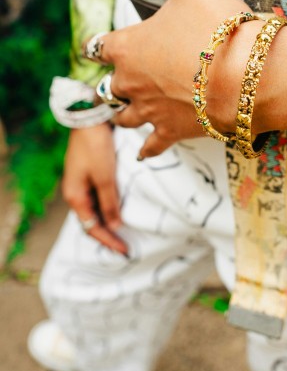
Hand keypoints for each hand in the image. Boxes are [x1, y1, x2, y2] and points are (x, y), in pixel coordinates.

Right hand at [62, 124, 128, 255]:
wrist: (89, 118)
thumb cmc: (96, 147)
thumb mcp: (105, 177)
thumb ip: (110, 203)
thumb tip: (115, 226)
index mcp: (75, 196)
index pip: (92, 228)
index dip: (109, 242)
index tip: (126, 252)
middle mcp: (75, 193)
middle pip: (92, 222)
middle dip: (108, 236)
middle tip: (127, 248)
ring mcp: (81, 183)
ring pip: (95, 211)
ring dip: (109, 223)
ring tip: (125, 234)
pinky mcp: (89, 174)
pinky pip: (98, 198)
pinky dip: (108, 208)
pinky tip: (119, 210)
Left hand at [98, 0, 286, 157]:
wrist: (248, 73)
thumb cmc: (218, 26)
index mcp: (127, 46)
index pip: (99, 46)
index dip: (102, 44)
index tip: (104, 46)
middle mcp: (131, 82)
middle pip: (111, 85)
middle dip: (117, 80)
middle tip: (128, 76)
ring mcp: (150, 111)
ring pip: (124, 116)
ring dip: (125, 111)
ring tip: (127, 111)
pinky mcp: (173, 132)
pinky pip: (152, 146)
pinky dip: (147, 149)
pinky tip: (144, 151)